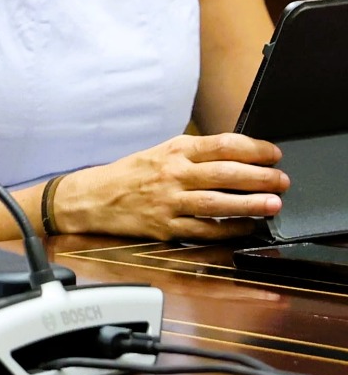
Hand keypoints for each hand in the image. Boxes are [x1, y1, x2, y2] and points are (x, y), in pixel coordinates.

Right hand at [56, 133, 288, 240]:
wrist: (92, 198)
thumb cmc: (130, 175)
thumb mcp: (160, 152)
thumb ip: (194, 153)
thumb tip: (237, 156)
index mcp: (174, 150)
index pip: (221, 145)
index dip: (253, 149)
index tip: (274, 154)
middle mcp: (172, 173)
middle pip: (224, 173)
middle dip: (259, 177)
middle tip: (282, 180)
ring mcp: (168, 201)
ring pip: (217, 203)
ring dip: (249, 204)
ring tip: (273, 204)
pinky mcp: (165, 227)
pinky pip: (203, 230)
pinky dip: (228, 229)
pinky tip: (245, 227)